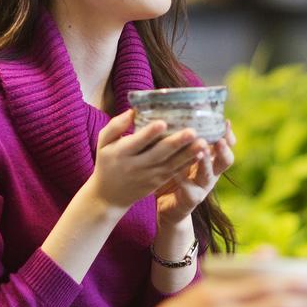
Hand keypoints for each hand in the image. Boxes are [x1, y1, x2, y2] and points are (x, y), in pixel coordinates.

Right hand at [86, 110, 206, 211]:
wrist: (109, 196)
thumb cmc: (107, 162)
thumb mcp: (103, 142)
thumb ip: (116, 126)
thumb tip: (133, 110)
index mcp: (122, 153)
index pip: (137, 142)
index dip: (150, 133)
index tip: (163, 122)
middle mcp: (137, 165)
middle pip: (159, 153)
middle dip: (177, 143)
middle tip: (192, 131)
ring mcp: (150, 175)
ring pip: (171, 164)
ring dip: (188, 154)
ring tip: (203, 142)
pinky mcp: (158, 181)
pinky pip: (175, 171)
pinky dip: (188, 163)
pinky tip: (200, 154)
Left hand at [155, 120, 234, 227]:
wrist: (168, 208)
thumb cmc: (173, 176)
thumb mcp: (179, 155)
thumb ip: (181, 139)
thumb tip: (174, 110)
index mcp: (210, 160)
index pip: (225, 145)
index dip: (228, 135)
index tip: (225, 121)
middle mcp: (210, 173)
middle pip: (226, 160)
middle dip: (224, 149)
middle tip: (219, 138)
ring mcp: (202, 188)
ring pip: (209, 174)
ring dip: (206, 162)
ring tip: (201, 150)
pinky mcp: (190, 200)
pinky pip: (189, 189)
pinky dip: (182, 179)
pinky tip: (175, 171)